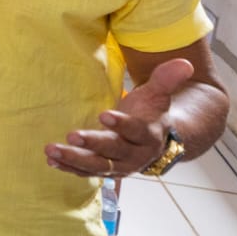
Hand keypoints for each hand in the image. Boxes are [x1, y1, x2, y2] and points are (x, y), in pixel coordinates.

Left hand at [47, 58, 192, 177]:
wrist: (154, 141)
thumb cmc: (151, 113)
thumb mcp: (158, 95)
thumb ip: (166, 79)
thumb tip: (185, 63)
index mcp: (148, 135)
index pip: (136, 130)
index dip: (121, 124)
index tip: (104, 115)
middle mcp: (134, 155)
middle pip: (113, 151)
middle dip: (93, 144)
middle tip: (72, 135)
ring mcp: (118, 165)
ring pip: (96, 166)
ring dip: (74, 160)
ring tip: (51, 151)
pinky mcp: (104, 170)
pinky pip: (86, 172)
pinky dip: (69, 168)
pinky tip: (52, 161)